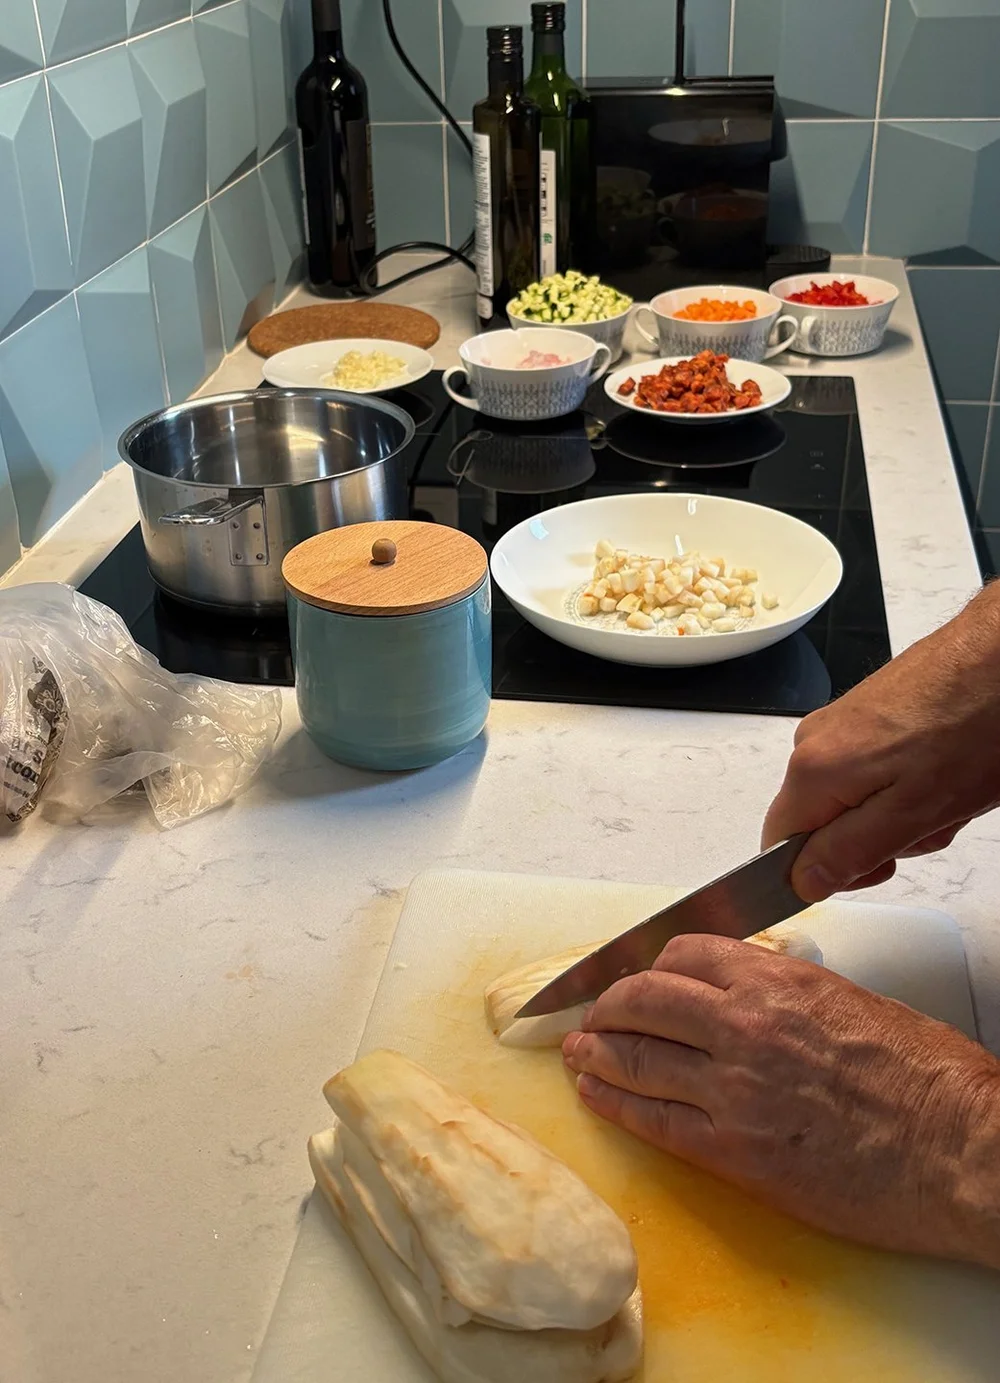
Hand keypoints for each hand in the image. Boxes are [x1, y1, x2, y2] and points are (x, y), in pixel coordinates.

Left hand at [563, 935, 999, 1268]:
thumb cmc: (929, 1080)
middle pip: (644, 999)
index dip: (648, 964)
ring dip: (595, 1052)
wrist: (959, 1152)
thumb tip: (752, 993)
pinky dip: (614, 1103)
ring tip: (575, 1052)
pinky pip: (654, 1120)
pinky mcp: (735, 1153)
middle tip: (590, 1014)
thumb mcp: (855, 1002)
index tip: (635, 976)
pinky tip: (595, 1095)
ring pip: (637, 1057)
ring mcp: (734, 1090)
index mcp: (778, 981)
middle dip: (607, 1004)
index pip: (683, 954)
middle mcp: (745, 1026)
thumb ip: (790, 993)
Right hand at [763, 582, 999, 901]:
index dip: (825, 871)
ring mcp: (840, 722)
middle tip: (929, 821)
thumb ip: (849, 853)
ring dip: (902, 809)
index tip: (878, 866)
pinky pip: (874, 768)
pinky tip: (946, 769)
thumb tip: (800, 881)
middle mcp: (813, 742)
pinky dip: (911, 780)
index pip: (779, 848)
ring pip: (854, 797)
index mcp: (812, 772)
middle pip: (823, 823)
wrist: (999, 654)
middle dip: (877, 837)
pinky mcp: (868, 710)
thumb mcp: (914, 814)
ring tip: (949, 789)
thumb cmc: (970, 727)